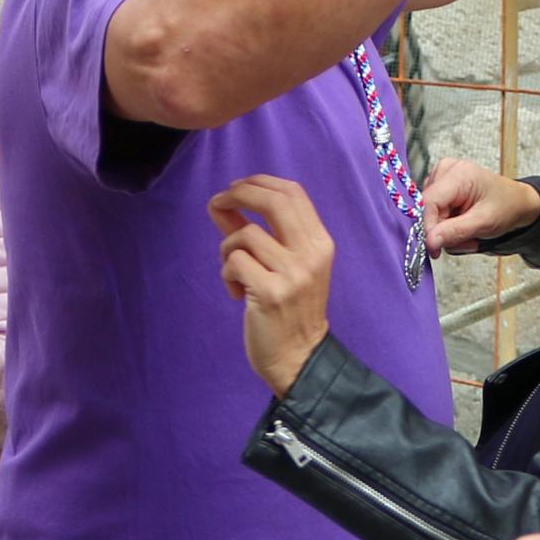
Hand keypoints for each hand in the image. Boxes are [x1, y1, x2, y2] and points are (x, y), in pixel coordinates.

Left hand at [209, 173, 336, 395]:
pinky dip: (227, 275)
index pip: (293, 193)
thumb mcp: (285, 266)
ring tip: (235, 274)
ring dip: (228, 250)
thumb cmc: (289, 310)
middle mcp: (311, 254)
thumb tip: (223, 203)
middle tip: (219, 202)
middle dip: (238, 194)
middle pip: (272, 201)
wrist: (299, 357)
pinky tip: (236, 293)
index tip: (237, 187)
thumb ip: (259, 233)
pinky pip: (234, 262)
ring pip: (246, 235)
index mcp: (320, 243)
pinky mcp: (271, 293)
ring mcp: (293, 274)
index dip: (260, 182)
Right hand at [421, 157, 539, 255]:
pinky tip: (463, 226)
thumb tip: (429, 241)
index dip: (428, 227)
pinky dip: (448, 227)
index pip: (428, 202)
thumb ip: (455, 231)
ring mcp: (441, 179)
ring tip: (469, 232)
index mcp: (458, 173)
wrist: (516, 204)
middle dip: (444, 232)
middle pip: (427, 210)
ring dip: (448, 232)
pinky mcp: (441, 190)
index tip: (434, 250)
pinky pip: (434, 215)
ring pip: (430, 215)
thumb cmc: (506, 207)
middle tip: (467, 240)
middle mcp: (446, 171)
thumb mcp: (484, 222)